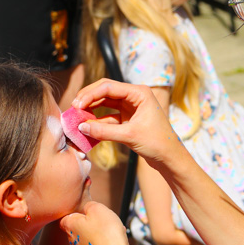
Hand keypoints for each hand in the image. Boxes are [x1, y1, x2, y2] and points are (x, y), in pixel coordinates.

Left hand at [61, 201, 143, 244]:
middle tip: (102, 220)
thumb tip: (87, 207)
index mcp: (70, 226)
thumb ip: (89, 205)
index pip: (65, 218)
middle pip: (78, 228)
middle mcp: (72, 241)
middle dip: (89, 224)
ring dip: (98, 234)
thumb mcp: (98, 208)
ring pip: (88, 238)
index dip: (75, 213)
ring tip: (111, 231)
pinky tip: (113, 242)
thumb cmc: (106, 233)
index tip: (86, 212)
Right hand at [71, 79, 186, 167]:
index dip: (90, 94)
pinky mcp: (128, 118)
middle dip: (89, 98)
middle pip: (105, 90)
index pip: (109, 87)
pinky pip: (108, 115)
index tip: (77, 105)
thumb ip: (104, 131)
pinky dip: (98, 120)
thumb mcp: (129, 136)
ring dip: (91, 108)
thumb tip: (82, 127)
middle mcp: (135, 96)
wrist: (169, 158)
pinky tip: (87, 126)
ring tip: (77, 116)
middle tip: (74, 107)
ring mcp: (131, 107)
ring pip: (105, 102)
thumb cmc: (157, 143)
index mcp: (139, 93)